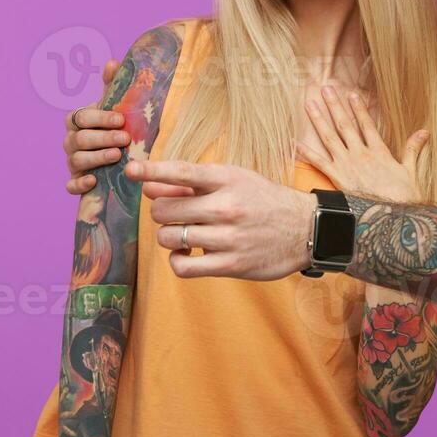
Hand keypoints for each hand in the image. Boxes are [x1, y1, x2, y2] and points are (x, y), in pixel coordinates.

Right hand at [63, 59, 128, 194]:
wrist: (118, 153)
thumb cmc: (114, 125)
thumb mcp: (114, 105)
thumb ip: (113, 85)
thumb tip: (113, 62)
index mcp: (78, 120)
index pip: (82, 116)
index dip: (100, 118)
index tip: (121, 119)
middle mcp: (71, 140)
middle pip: (80, 139)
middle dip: (103, 138)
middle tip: (124, 139)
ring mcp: (72, 161)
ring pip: (76, 160)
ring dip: (96, 158)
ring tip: (117, 156)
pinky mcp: (76, 181)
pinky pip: (71, 185)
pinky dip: (80, 184)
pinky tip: (93, 181)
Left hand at [124, 160, 315, 280]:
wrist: (306, 228)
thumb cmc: (263, 201)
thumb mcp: (234, 181)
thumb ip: (191, 186)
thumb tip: (149, 188)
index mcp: (228, 179)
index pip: (182, 172)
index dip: (152, 170)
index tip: (131, 170)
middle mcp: (227, 206)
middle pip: (165, 210)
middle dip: (161, 212)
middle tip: (174, 214)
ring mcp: (228, 237)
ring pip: (169, 237)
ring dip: (169, 236)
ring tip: (183, 234)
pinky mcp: (231, 264)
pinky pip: (183, 266)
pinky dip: (176, 261)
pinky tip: (186, 254)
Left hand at [297, 87, 428, 203]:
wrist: (391, 217)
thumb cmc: (403, 197)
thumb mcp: (410, 171)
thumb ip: (413, 149)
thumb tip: (424, 131)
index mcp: (379, 151)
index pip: (367, 125)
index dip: (359, 109)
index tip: (352, 95)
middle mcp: (360, 154)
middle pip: (345, 125)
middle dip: (335, 106)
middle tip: (326, 88)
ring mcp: (347, 165)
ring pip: (330, 137)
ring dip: (319, 120)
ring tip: (310, 104)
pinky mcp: (338, 178)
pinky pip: (319, 162)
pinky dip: (307, 152)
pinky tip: (295, 142)